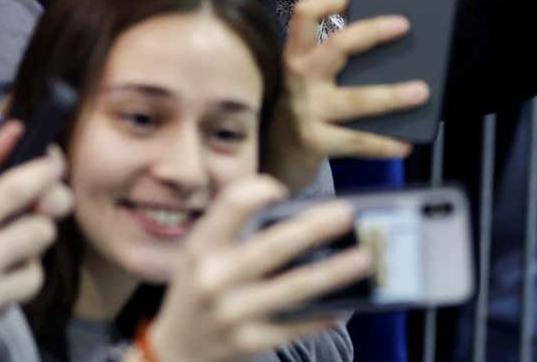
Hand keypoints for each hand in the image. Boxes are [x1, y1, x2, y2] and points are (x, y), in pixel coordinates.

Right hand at [0, 150, 70, 350]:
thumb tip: (12, 130)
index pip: (18, 190)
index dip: (43, 171)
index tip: (50, 163)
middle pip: (41, 231)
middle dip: (39, 216)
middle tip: (26, 207)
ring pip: (35, 271)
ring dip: (27, 253)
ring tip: (4, 243)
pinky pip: (16, 298)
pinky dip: (9, 282)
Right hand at [141, 176, 371, 361]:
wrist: (174, 352)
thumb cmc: (196, 293)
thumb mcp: (201, 256)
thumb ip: (233, 231)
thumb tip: (296, 210)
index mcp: (203, 248)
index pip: (232, 205)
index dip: (260, 190)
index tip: (282, 190)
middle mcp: (215, 278)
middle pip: (274, 246)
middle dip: (315, 228)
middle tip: (347, 213)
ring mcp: (233, 314)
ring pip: (294, 288)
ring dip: (333, 272)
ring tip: (363, 258)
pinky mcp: (249, 343)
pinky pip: (295, 326)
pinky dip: (321, 316)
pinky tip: (343, 305)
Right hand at [267, 0, 426, 193]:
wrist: (274, 156)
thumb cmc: (303, 107)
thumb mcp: (309, 78)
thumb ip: (334, 62)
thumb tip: (389, 47)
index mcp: (298, 55)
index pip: (303, 17)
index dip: (326, 1)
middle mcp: (299, 78)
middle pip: (337, 46)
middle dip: (372, 32)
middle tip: (403, 25)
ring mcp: (307, 110)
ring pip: (356, 100)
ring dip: (392, 95)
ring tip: (421, 92)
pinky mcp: (315, 141)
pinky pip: (356, 141)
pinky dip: (383, 144)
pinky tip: (405, 144)